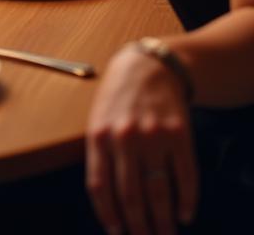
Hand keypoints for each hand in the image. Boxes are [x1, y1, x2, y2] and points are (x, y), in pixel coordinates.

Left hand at [86, 45, 197, 234]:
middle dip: (138, 226)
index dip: (108, 214)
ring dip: (163, 220)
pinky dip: (186, 200)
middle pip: (131, 195)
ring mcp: (153, 137)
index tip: (116, 233)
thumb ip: (100, 154)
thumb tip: (108, 199)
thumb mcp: (97, 119)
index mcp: (98, 136)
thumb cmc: (118, 97)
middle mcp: (125, 138)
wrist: (148, 66)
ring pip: (158, 191)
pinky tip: (185, 214)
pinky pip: (185, 176)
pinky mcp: (179, 135)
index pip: (99, 186)